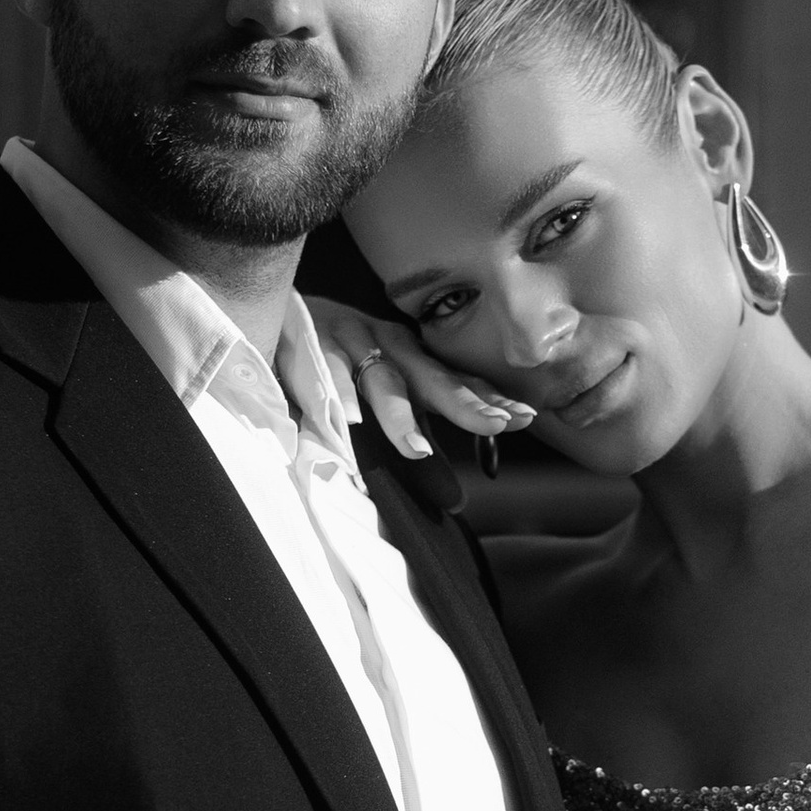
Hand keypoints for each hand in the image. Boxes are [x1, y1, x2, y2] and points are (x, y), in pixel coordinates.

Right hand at [303, 298, 535, 459]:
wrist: (286, 311)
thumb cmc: (346, 361)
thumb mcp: (386, 400)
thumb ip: (419, 441)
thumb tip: (456, 499)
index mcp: (413, 360)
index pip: (458, 382)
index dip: (488, 399)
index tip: (524, 418)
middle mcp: (391, 347)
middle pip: (431, 378)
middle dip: (464, 403)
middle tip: (495, 425)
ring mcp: (354, 343)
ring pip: (380, 381)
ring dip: (397, 415)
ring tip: (416, 449)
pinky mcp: (313, 345)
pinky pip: (326, 375)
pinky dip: (336, 398)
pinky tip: (349, 422)